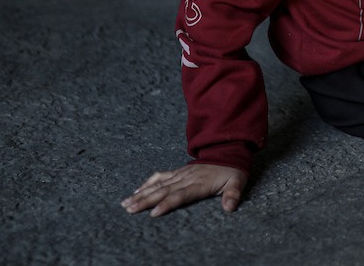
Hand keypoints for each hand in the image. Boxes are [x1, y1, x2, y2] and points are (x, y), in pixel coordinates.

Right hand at [120, 163, 247, 216]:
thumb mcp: (238, 182)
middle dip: (146, 200)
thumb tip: (229, 207)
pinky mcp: (178, 171)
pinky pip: (160, 176)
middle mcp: (187, 178)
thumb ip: (233, 194)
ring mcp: (181, 173)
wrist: (228, 151)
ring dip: (142, 193)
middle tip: (130, 209)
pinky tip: (136, 191)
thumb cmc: (232, 171)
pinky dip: (147, 183)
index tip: (154, 212)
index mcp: (200, 183)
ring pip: (158, 184)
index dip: (168, 203)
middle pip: (164, 191)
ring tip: (126, 203)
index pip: (181, 195)